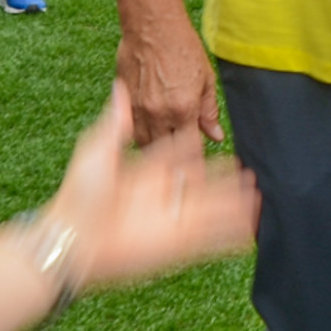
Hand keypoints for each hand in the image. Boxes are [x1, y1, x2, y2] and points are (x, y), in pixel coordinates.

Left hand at [48, 84, 257, 289]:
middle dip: (224, 176)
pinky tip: (251, 227)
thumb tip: (120, 88)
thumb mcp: (96, 150)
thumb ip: (116, 123)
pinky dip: (233, 233)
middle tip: (246, 170)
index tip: (215, 139)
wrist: (73, 238)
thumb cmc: (79, 195)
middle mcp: (162, 195)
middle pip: (201, 182)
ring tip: (257, 196)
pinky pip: (212, 238)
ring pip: (212, 208)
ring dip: (234, 203)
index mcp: (145, 172)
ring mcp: (172, 219)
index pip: (178, 156)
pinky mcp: (178, 242)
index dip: (195, 148)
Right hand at [117, 11, 222, 145]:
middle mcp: (158, 114)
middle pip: (164, 150)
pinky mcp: (122, 100)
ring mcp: (137, 109)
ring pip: (143, 143)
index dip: (195, 158)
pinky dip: (139, 133)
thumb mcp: (206, 79)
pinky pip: (129, 128)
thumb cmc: (182, 48)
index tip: (198, 163)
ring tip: (165, 142)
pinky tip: (149, 128)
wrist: (152, 27)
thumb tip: (216, 136)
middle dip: (173, 158)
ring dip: (155, 146)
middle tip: (181, 157)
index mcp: (183, 110)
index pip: (190, 148)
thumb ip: (209, 111)